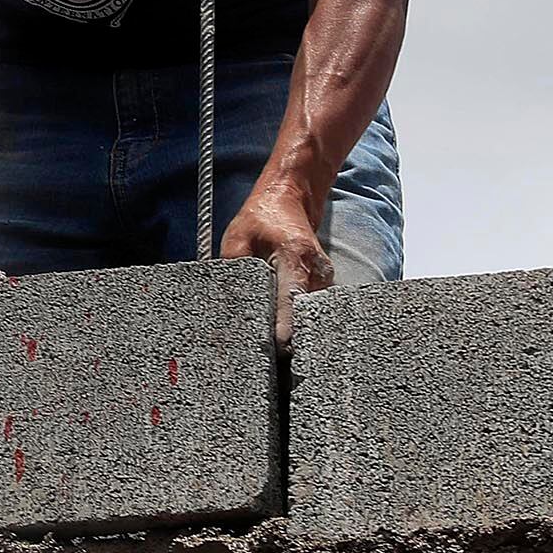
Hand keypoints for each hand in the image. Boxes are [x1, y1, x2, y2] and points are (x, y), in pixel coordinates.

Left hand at [221, 184, 332, 349]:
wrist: (288, 199)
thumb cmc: (260, 218)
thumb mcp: (237, 238)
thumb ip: (234, 270)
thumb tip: (228, 305)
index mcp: (296, 257)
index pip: (292, 300)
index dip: (283, 327)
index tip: (275, 348)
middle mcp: (318, 271)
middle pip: (304, 315)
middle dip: (286, 335)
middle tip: (265, 353)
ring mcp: (324, 279)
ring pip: (308, 315)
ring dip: (291, 328)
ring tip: (270, 343)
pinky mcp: (323, 284)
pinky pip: (309, 308)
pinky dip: (295, 317)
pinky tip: (279, 326)